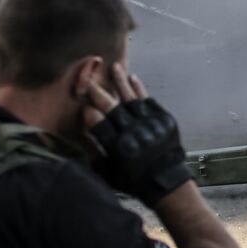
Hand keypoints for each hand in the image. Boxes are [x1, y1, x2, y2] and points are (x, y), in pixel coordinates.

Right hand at [82, 64, 192, 206]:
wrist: (166, 180)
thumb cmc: (133, 180)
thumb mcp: (108, 173)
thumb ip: (94, 153)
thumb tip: (80, 135)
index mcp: (119, 148)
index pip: (99, 125)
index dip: (90, 115)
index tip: (84, 108)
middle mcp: (135, 133)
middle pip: (113, 108)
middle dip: (99, 93)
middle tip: (90, 80)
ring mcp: (152, 124)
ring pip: (132, 98)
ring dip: (122, 82)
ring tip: (114, 67)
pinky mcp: (165, 120)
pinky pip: (150, 101)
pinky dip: (140, 89)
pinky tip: (133, 78)